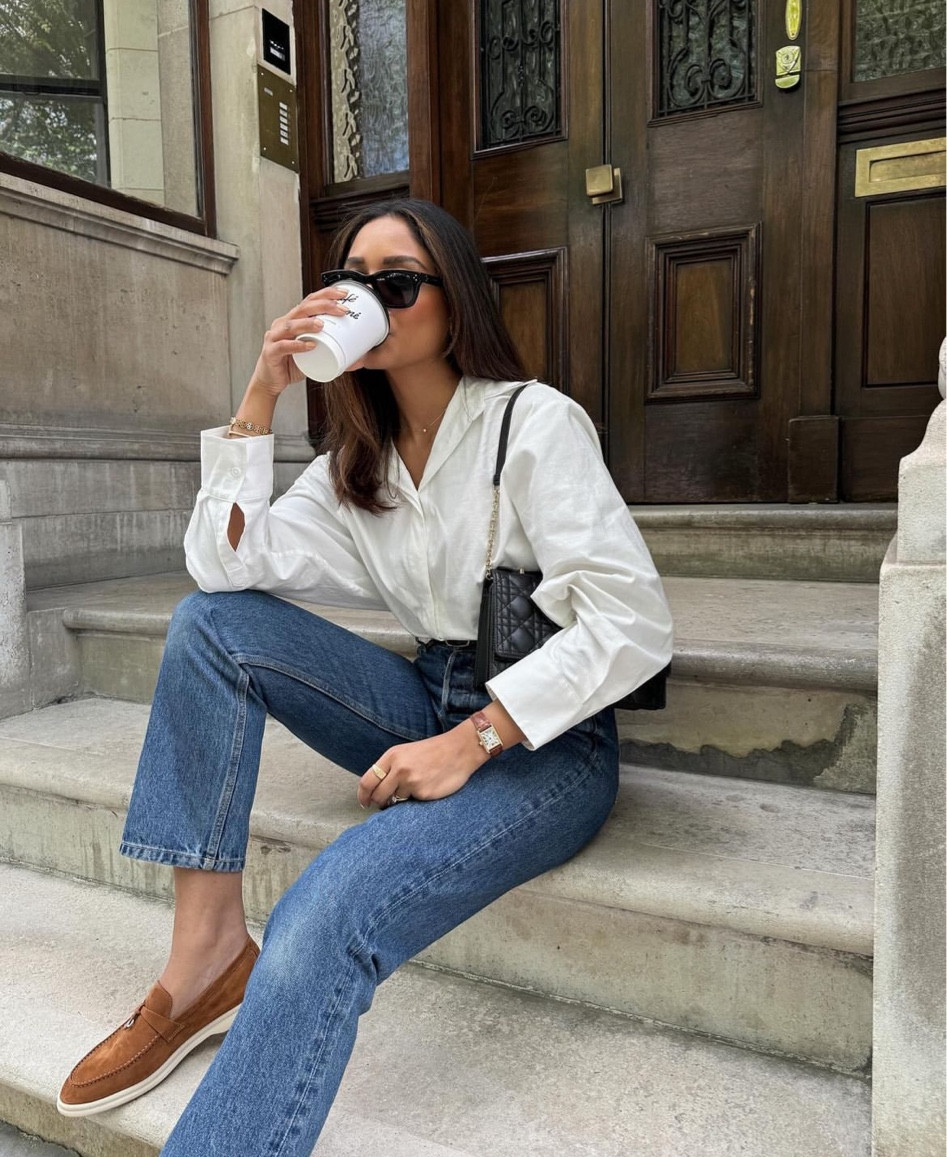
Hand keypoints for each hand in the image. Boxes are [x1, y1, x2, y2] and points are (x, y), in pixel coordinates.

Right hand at [248, 288, 351, 396]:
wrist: (271, 381)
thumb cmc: (291, 364)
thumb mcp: (313, 355)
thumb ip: (331, 352)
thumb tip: (356, 358)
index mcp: (293, 320)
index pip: (310, 301)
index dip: (326, 294)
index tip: (343, 294)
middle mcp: (283, 324)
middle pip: (302, 308)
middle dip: (323, 305)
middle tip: (341, 309)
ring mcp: (275, 337)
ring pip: (291, 325)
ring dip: (308, 323)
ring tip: (323, 324)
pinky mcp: (271, 352)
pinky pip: (283, 346)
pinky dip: (297, 345)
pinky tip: (310, 345)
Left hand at [357, 723, 489, 808]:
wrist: (460, 750)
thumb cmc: (433, 752)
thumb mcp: (406, 753)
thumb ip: (390, 768)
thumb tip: (374, 790)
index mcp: (392, 756)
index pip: (367, 781)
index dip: (363, 796)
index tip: (364, 803)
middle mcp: (399, 768)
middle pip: (378, 796)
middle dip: (380, 802)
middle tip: (387, 802)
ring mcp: (411, 781)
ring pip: (394, 801)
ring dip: (399, 801)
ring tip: (414, 788)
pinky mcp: (423, 793)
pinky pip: (411, 804)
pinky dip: (415, 800)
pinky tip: (427, 788)